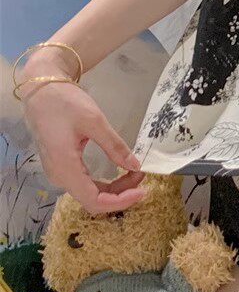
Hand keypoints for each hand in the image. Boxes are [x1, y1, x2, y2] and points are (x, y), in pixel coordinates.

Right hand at [18, 53, 144, 213]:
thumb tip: (135, 166)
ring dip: (115, 187)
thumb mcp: (94, 122)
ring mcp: (60, 171)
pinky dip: (105, 180)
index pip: (94, 201)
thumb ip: (114, 146)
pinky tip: (121, 170)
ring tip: (136, 172)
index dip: (120, 201)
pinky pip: (86, 181)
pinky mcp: (64, 164)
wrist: (42, 90)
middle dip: (121, 192)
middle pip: (93, 198)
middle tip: (143, 176)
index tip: (142, 191)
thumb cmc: (65, 104)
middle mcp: (60, 176)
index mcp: (66, 169)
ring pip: (90, 191)